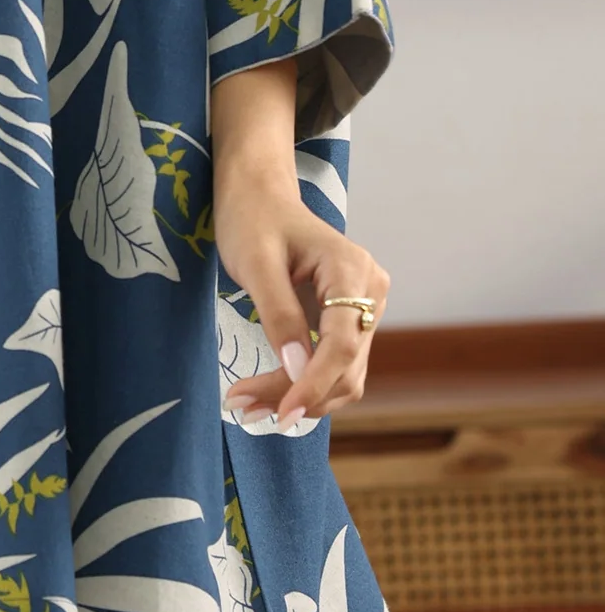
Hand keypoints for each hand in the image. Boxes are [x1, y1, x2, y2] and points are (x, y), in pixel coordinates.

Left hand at [211, 57, 389, 428]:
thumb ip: (279, 314)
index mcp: (352, 270)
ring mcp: (365, 309)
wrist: (260, 197)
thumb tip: (298, 371)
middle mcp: (370, 292)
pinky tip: (266, 395)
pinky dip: (303, 385)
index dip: (314, 384)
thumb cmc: (253, 219)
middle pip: (343, 365)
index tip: (282, 414)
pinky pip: (334, 365)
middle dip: (297, 394)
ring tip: (247, 407)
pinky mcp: (349, 323)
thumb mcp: (256, 263)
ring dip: (300, 397)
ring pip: (342, 374)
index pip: (342, 344)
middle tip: (241, 407)